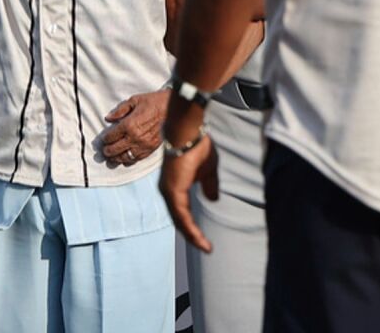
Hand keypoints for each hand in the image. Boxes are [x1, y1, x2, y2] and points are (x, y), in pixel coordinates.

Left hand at [100, 89, 169, 165]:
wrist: (173, 108)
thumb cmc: (154, 102)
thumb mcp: (134, 100)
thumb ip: (120, 110)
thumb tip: (108, 118)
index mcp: (129, 124)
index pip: (111, 136)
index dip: (105, 139)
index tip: (104, 139)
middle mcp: (135, 137)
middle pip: (115, 149)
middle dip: (107, 151)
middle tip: (105, 151)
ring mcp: (143, 145)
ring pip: (125, 157)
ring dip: (117, 158)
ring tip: (113, 157)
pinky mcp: (151, 149)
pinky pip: (137, 158)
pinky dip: (130, 160)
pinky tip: (126, 158)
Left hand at [159, 133, 218, 252]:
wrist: (189, 131)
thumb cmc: (197, 146)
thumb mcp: (208, 170)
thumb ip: (208, 185)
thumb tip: (212, 199)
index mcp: (174, 186)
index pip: (182, 212)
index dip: (192, 226)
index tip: (204, 238)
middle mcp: (167, 191)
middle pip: (179, 220)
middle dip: (192, 235)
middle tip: (205, 247)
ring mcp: (168, 191)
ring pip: (179, 220)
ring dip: (192, 235)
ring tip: (204, 246)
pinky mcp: (173, 190)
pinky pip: (181, 215)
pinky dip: (190, 228)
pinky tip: (198, 237)